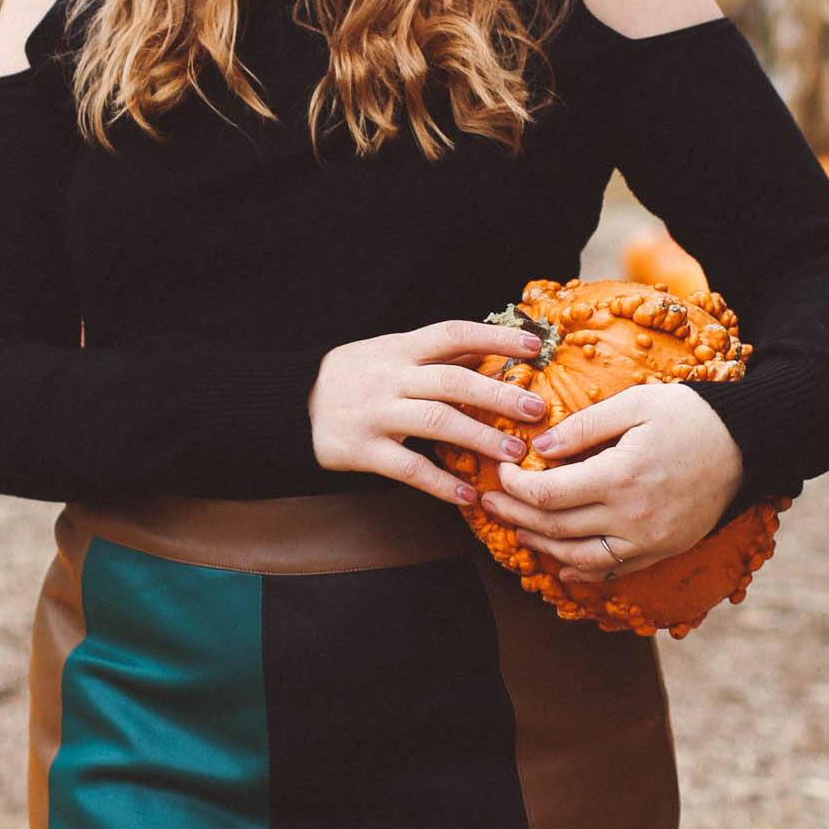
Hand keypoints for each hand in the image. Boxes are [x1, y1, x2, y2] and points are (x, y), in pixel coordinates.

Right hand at [308, 317, 549, 503]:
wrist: (292, 404)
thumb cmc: (354, 376)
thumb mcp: (390, 353)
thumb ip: (436, 354)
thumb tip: (490, 350)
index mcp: (400, 349)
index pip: (452, 333)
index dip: (494, 336)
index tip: (533, 345)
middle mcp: (390, 378)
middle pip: (452, 381)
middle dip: (498, 395)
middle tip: (536, 411)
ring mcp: (376, 414)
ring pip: (435, 422)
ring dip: (480, 438)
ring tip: (515, 455)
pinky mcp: (363, 450)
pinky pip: (408, 468)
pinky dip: (440, 482)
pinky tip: (468, 495)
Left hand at [477, 381, 743, 581]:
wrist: (748, 445)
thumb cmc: (691, 415)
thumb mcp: (635, 404)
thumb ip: (583, 427)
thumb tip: (538, 449)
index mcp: (621, 477)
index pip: (548, 493)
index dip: (514, 485)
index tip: (500, 469)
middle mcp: (633, 518)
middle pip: (555, 528)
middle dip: (514, 514)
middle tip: (488, 501)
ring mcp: (650, 541)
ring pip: (578, 557)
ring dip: (539, 545)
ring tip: (515, 527)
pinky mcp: (663, 550)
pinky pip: (612, 570)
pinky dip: (580, 569)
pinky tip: (559, 562)